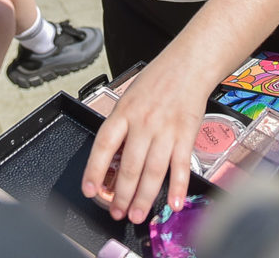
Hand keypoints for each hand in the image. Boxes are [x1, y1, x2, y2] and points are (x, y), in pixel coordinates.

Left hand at [82, 59, 204, 223]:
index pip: (104, 145)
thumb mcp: (129, 98)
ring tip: (138, 215)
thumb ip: (121, 126)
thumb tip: (113, 161)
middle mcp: (143, 122)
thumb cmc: (157, 80)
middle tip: (117, 212)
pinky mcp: (186, 134)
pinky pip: (181, 165)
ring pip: (153, 171)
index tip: (90, 190)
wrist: (188, 64)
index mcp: (124, 112)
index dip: (94, 170)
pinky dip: (178, 187)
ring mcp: (165, 130)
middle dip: (122, 195)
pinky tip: (173, 203)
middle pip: (130, 166)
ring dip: (145, 198)